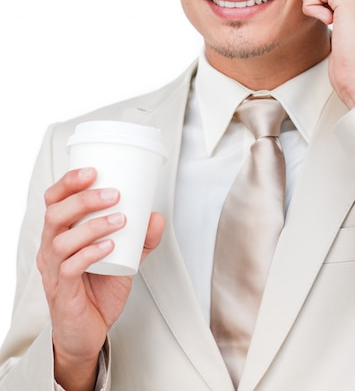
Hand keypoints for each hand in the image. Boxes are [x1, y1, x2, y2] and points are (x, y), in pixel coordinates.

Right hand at [36, 167, 164, 390]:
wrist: (89, 332)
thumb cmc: (99, 289)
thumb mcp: (126, 257)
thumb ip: (143, 237)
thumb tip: (157, 215)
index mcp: (61, 234)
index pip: (54, 200)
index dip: (69, 182)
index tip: (93, 170)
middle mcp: (51, 249)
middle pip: (54, 214)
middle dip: (83, 199)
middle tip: (113, 193)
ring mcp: (54, 271)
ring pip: (60, 239)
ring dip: (92, 225)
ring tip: (120, 219)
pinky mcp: (62, 292)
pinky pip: (69, 268)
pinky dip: (90, 253)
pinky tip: (110, 246)